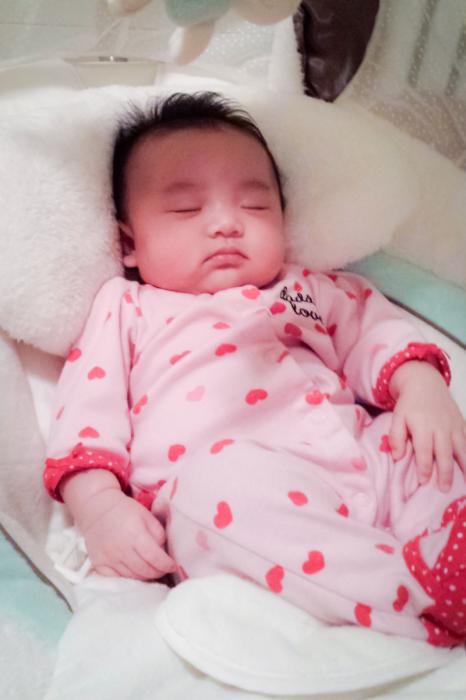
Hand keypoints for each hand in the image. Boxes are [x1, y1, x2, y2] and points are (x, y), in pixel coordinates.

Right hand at [76, 487, 175, 579]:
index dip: (167, 565)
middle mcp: (121, 548)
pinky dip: (129, 578)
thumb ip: (159, 534)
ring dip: (145, 576)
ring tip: (151, 570)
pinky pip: (118, 579)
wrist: (97, 510)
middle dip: (158, 572)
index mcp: (135, 534)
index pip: (155, 558)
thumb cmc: (125, 511)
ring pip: (133, 577)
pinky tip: (135, 572)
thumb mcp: (147, 516)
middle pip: (145, 571)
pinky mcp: (99, 564)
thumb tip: (165, 553)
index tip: (173, 565)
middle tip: (163, 569)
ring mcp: (109, 558)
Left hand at [389, 361, 465, 490]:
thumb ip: (396, 437)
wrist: (425, 384)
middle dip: (445, 473)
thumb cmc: (409, 405)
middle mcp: (441, 428)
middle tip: (444, 489)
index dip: (424, 468)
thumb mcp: (397, 417)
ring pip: (462, 449)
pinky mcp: (462, 425)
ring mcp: (454, 426)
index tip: (423, 482)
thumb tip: (397, 457)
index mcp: (423, 427)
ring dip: (465, 466)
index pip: (424, 451)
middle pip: (445, 453)